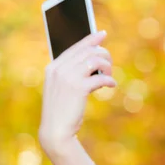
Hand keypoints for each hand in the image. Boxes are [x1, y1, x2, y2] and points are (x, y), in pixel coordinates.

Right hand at [39, 31, 116, 157]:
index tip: (103, 34)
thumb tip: (95, 63)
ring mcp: (68, 77)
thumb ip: (74, 74)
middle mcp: (59, 69)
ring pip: (96, 60)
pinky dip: (109, 80)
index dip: (90, 39)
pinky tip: (111, 85)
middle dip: (103, 55)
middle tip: (109, 67)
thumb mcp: (64, 89)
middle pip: (88, 51)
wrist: (56, 131)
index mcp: (53, 67)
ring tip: (109, 77)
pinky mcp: (78, 88)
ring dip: (107, 67)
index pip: (75, 47)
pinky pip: (101, 77)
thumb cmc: (62, 111)